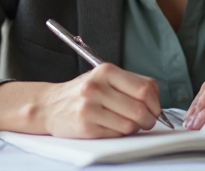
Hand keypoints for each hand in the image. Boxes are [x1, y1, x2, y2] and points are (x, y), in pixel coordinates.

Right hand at [38, 63, 162, 137]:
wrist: (49, 105)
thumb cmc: (82, 92)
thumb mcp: (104, 78)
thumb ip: (129, 84)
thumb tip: (156, 99)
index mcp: (106, 71)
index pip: (145, 88)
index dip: (155, 103)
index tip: (155, 109)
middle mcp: (97, 87)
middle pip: (140, 108)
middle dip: (150, 119)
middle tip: (148, 121)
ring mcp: (90, 107)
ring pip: (130, 124)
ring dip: (135, 128)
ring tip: (128, 123)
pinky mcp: (86, 126)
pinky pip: (116, 134)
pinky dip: (121, 133)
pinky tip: (113, 126)